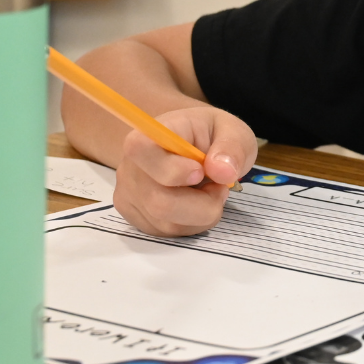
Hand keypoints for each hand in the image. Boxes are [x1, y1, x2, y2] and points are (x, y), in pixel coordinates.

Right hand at [112, 107, 257, 236]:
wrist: (196, 146)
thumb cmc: (211, 135)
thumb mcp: (233, 131)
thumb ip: (231, 147)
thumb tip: (223, 172)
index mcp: (150, 134)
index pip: (141, 150)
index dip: (172, 169)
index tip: (201, 172)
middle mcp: (131, 166)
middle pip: (159, 201)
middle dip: (202, 203)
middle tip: (219, 187)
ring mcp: (129, 194)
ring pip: (166, 222)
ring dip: (200, 214)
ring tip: (210, 191)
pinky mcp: (136, 217)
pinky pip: (166, 232)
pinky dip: (192, 224)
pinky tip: (197, 203)